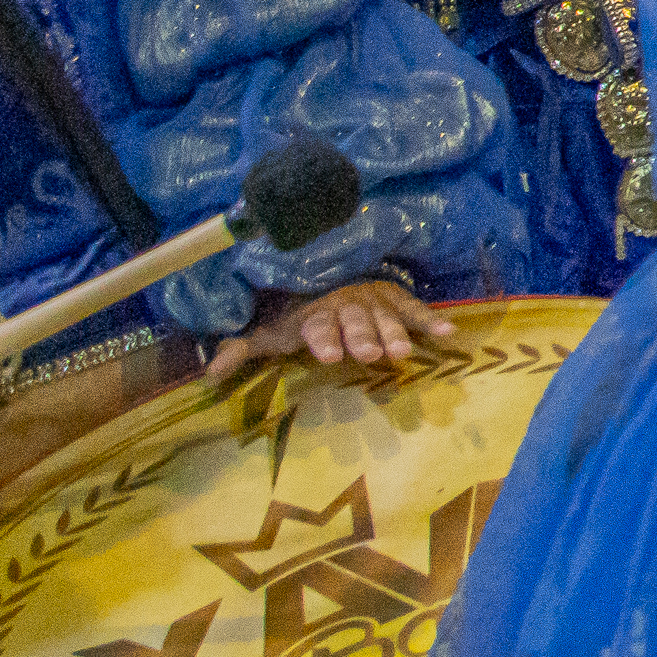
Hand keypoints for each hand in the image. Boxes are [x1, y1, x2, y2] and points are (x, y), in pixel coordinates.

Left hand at [208, 276, 443, 381]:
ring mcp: (372, 299)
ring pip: (384, 316)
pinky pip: (413, 309)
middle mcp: (344, 303)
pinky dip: (429, 319)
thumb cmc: (297, 318)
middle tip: (371, 354)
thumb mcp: (268, 333)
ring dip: (394, 332)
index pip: (316, 324)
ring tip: (403, 352)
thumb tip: (207, 377)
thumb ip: (241, 349)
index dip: (323, 338)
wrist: (327, 279)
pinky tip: (448, 333)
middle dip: (361, 336)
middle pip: (353, 320)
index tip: (330, 355)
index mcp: (313, 313)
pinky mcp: (394, 299)